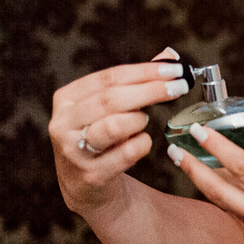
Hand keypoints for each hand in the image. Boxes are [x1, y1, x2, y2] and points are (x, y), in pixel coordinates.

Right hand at [49, 48, 190, 214]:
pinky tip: (142, 143)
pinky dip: (142, 145)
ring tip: (144, 121)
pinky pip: (125, 154)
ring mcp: (74, 150)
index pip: (109, 77)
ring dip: (139, 120)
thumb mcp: (112, 108)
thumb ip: (137, 82)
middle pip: (111, 99)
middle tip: (179, 87)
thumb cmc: (104, 138)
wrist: (88, 186)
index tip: (174, 69)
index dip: (144, 71)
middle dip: (150, 90)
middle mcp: (64, 123)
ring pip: (114, 126)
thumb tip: (169, 57)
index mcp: (67, 99)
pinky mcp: (90, 174)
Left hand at [166, 111, 243, 243]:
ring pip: (227, 205)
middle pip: (222, 193)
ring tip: (188, 162)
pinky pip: (240, 215)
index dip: (219, 147)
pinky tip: (217, 181)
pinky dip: (227, 196)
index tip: (199, 130)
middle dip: (194, 170)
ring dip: (206, 183)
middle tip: (174, 150)